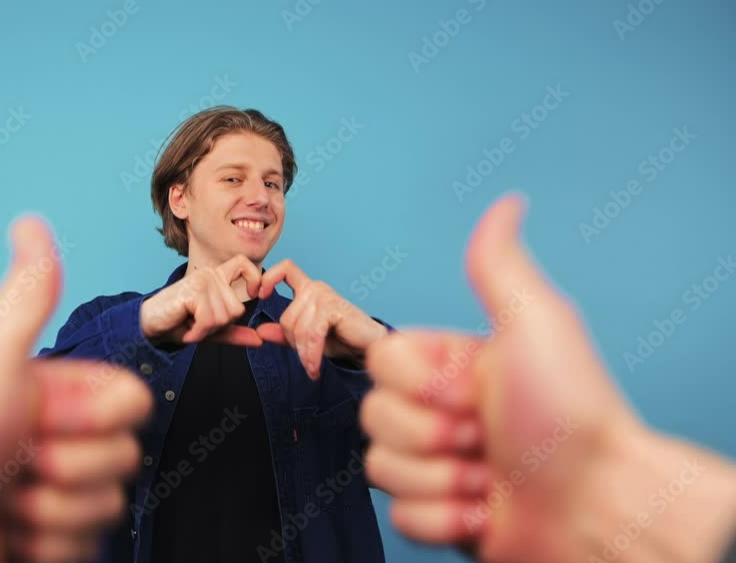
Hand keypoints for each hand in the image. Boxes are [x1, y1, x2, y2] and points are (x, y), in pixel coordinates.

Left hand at [0, 217, 152, 562]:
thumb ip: (29, 293)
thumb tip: (31, 223)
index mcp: (54, 392)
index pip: (132, 404)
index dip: (94, 418)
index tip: (42, 416)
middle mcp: (54, 441)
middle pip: (124, 461)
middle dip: (67, 471)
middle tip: (13, 461)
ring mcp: (50, 496)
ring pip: (108, 510)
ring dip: (51, 513)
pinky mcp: (44, 543)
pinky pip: (85, 552)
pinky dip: (42, 549)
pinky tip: (1, 534)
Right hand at [139, 254, 263, 346]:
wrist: (148, 326)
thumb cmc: (178, 324)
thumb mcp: (211, 329)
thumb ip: (235, 332)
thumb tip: (260, 340)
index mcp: (216, 277)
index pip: (244, 264)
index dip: (254, 278)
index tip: (253, 294)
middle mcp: (209, 274)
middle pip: (236, 307)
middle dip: (219, 325)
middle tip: (198, 324)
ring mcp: (201, 281)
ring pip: (224, 317)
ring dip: (206, 330)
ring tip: (190, 325)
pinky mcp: (192, 291)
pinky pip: (210, 320)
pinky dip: (198, 332)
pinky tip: (187, 330)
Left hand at [256, 259, 387, 378]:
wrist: (369, 347)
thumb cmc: (341, 339)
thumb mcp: (306, 339)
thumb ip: (284, 335)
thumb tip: (259, 331)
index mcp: (307, 289)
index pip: (285, 269)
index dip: (269, 279)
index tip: (259, 296)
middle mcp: (316, 288)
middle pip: (287, 318)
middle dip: (293, 344)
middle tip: (306, 359)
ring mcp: (325, 296)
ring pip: (298, 328)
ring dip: (304, 353)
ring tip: (312, 367)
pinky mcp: (334, 308)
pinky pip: (312, 334)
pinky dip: (311, 354)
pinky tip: (315, 367)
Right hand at [360, 195, 735, 562]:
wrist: (599, 503)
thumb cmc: (571, 415)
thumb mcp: (534, 325)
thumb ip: (498, 267)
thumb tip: (507, 203)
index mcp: (450, 366)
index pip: (379, 362)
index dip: (418, 383)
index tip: (471, 391)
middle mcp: (440, 413)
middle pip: (371, 416)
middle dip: (429, 434)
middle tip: (484, 435)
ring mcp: (438, 466)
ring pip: (379, 467)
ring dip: (440, 479)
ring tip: (490, 477)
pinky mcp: (439, 516)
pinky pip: (398, 515)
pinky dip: (442, 519)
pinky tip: (485, 511)